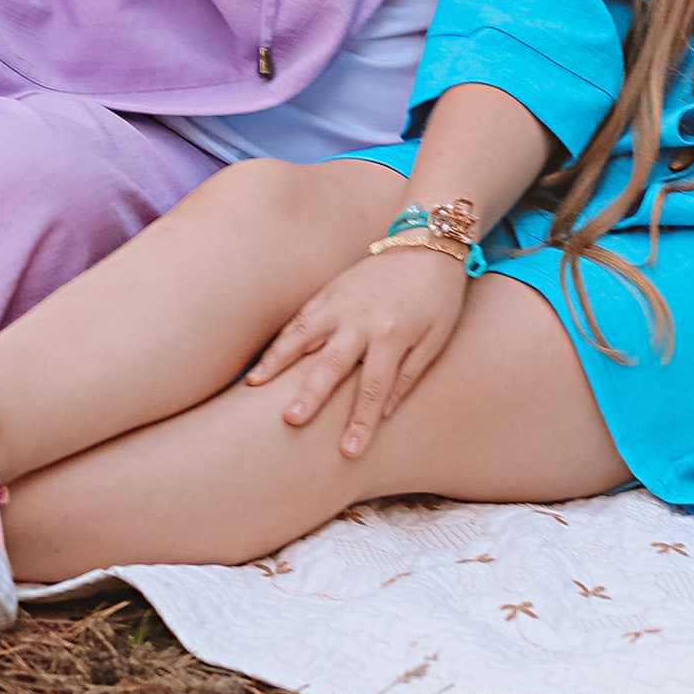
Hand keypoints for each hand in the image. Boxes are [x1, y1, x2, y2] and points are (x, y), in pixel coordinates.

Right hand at [246, 247, 470, 458]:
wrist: (428, 241)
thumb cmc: (438, 296)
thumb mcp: (437, 338)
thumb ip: (410, 375)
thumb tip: (387, 413)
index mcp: (393, 333)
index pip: (374, 387)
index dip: (361, 421)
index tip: (348, 452)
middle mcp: (362, 318)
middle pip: (332, 363)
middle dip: (311, 394)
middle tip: (290, 421)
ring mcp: (341, 301)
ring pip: (304, 334)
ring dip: (279, 360)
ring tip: (255, 385)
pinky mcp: (330, 289)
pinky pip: (301, 317)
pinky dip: (281, 338)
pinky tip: (264, 360)